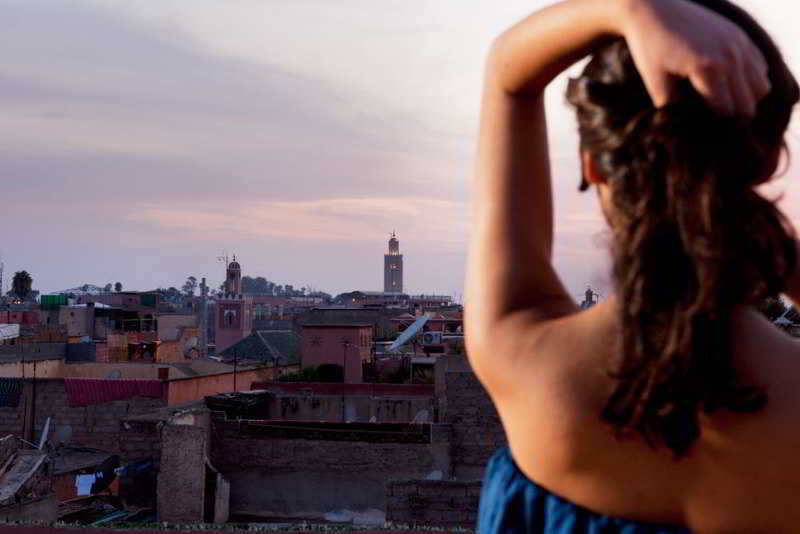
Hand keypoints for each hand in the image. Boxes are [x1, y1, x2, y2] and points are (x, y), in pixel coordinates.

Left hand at [619, 0, 770, 115]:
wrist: (655, 10)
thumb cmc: (650, 47)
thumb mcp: (654, 82)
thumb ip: (670, 108)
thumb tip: (682, 129)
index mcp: (708, 69)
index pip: (726, 112)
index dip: (713, 124)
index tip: (698, 125)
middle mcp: (731, 56)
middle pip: (747, 104)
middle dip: (730, 117)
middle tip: (708, 117)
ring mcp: (739, 45)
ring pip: (760, 88)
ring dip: (744, 99)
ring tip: (719, 101)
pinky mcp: (741, 37)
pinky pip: (760, 67)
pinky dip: (750, 80)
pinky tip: (728, 83)